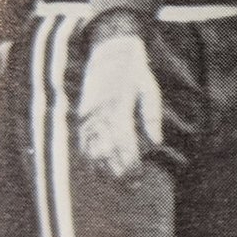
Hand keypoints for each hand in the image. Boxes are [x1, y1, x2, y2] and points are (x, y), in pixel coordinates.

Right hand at [76, 34, 162, 180]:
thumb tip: (155, 144)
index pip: (123, 143)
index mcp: (118, 106)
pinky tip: (96, 169)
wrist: (110, 49)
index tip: (138, 179)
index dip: (130, 164)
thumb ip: (151, 117)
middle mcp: (99, 112)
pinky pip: (82, 139)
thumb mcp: (150, 90)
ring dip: (103, 168)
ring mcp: (87, 113)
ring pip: (91, 148)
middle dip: (119, 172)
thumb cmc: (135, 71)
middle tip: (131, 188)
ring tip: (116, 183)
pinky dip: (88, 155)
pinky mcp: (81, 112)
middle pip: (106, 150)